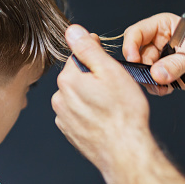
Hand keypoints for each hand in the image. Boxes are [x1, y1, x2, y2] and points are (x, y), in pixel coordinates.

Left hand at [52, 25, 153, 172]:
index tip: (107, 63)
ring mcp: (63, 117)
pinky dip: (88, 113)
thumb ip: (88, 49)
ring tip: (110, 106)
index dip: (94, 57)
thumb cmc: (123, 113)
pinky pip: (77, 114)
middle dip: (92, 78)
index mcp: (67, 80)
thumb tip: (72, 31)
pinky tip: (104, 118)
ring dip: (90, 96)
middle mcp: (59, 99)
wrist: (125, 151)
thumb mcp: (110, 71)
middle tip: (113, 88)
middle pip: (75, 77)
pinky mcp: (69, 131)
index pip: (76, 57)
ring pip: (77, 96)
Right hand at [123, 13, 184, 94]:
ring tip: (163, 86)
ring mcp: (161, 58)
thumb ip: (176, 64)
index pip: (137, 32)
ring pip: (142, 70)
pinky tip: (168, 89)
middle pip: (137, 54)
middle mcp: (159, 41)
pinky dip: (157, 87)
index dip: (131, 45)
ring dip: (150, 80)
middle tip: (152, 78)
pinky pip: (152, 81)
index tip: (133, 60)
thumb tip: (156, 74)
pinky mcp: (165, 73)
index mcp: (164, 27)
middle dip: (142, 68)